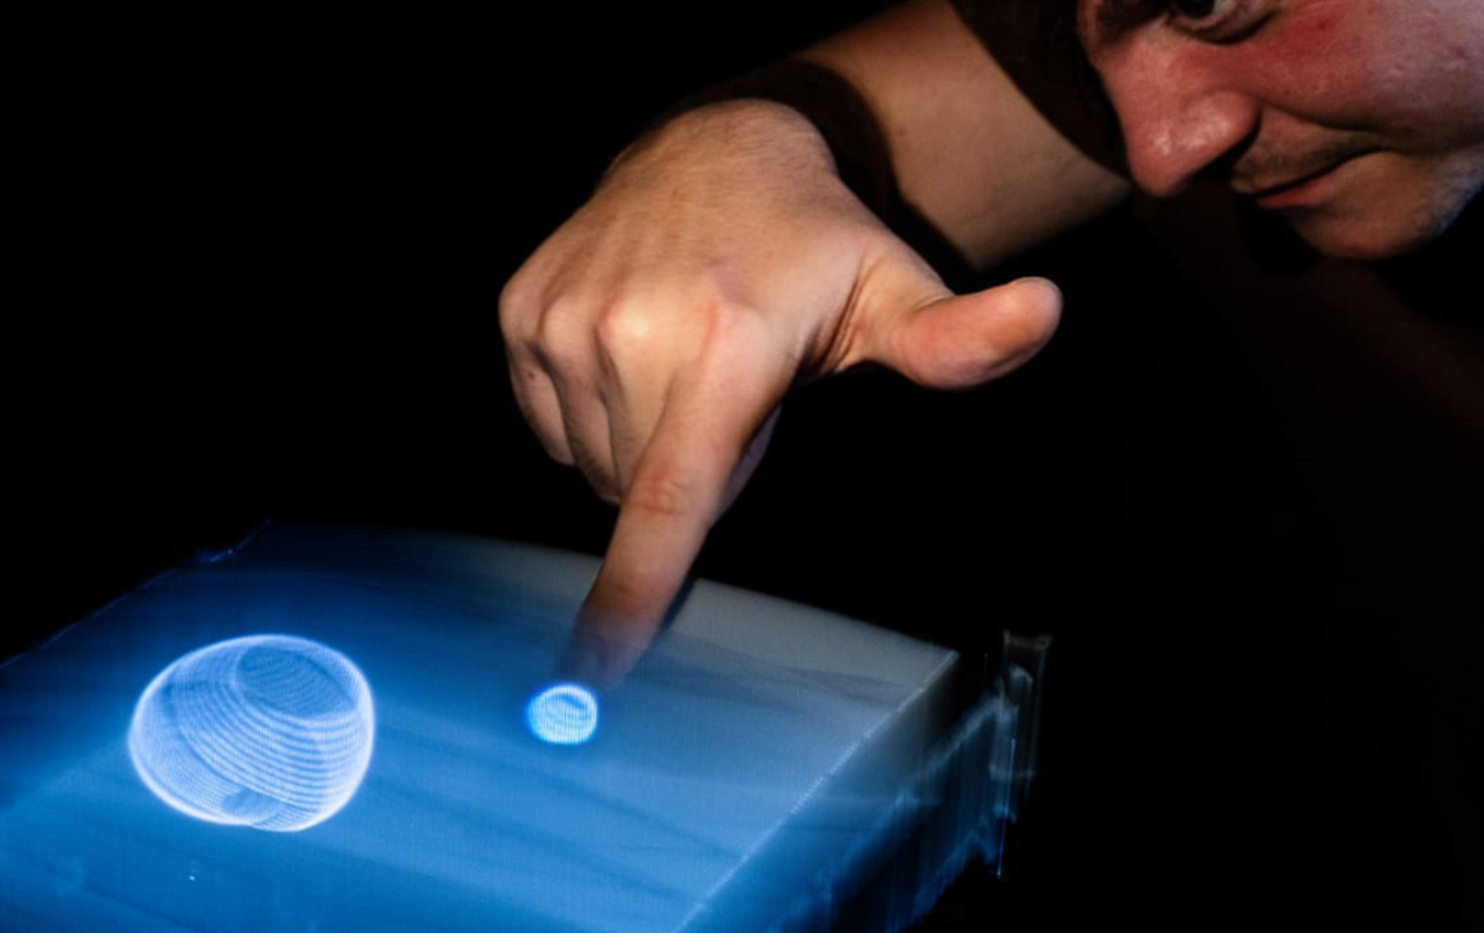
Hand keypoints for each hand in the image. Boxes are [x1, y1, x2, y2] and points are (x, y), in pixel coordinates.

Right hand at [500, 100, 1060, 688]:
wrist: (712, 148)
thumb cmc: (814, 241)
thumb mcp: (894, 288)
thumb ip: (957, 335)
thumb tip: (1044, 313)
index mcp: (722, 347)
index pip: (670, 503)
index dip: (629, 601)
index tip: (587, 682)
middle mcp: (627, 333)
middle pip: (641, 497)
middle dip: (691, 472)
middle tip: (732, 392)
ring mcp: (563, 320)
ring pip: (594, 466)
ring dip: (640, 444)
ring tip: (683, 363)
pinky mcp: (521, 312)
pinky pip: (550, 424)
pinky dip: (591, 413)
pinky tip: (632, 350)